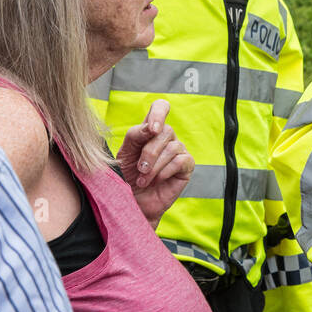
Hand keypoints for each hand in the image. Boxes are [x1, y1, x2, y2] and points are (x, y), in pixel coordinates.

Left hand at [116, 99, 194, 227]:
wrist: (133, 203)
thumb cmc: (126, 178)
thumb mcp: (124, 154)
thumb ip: (135, 137)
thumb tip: (151, 128)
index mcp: (150, 130)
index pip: (161, 107)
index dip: (159, 112)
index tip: (151, 129)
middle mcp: (166, 138)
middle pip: (165, 130)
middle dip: (149, 152)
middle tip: (139, 169)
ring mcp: (178, 151)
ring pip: (172, 147)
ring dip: (154, 166)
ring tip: (143, 180)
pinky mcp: (186, 167)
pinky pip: (180, 161)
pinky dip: (165, 172)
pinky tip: (156, 181)